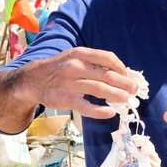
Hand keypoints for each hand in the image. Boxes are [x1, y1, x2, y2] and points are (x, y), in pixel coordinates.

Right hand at [17, 47, 136, 118]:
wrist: (32, 79)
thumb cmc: (59, 68)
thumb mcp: (73, 57)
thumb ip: (93, 63)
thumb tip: (120, 73)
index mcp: (80, 53)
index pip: (108, 58)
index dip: (122, 68)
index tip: (129, 75)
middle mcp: (75, 66)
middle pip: (107, 75)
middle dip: (124, 83)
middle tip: (134, 89)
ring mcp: (70, 83)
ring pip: (100, 90)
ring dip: (116, 95)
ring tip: (126, 99)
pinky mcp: (65, 99)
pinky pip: (87, 107)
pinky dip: (100, 111)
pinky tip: (110, 112)